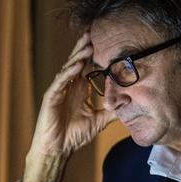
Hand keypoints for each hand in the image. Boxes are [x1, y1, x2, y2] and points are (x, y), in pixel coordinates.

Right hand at [23, 32, 115, 181]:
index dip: (95, 55)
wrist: (58, 150)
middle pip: (77, 62)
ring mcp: (59, 90)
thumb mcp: (99, 121)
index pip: (87, 67)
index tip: (106, 42)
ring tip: (88, 45)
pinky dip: (68, 73)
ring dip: (78, 57)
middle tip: (94, 31)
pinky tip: (76, 66)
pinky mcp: (50, 97)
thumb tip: (129, 106)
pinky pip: (60, 82)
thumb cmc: (73, 136)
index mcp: (79, 90)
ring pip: (68, 69)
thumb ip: (112, 112)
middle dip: (85, 47)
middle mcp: (68, 87)